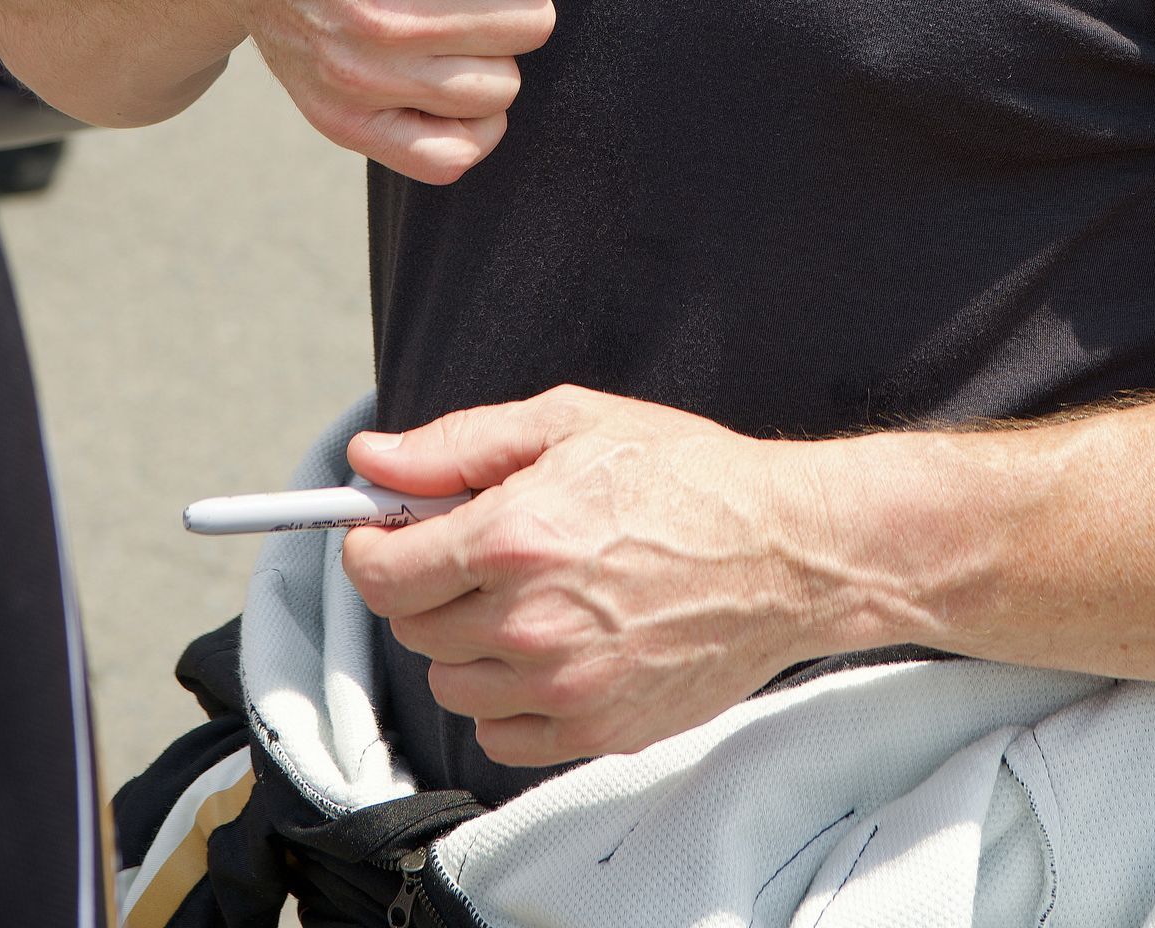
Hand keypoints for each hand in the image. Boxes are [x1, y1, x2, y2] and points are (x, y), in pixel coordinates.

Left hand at [344, 388, 838, 763]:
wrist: (784, 552)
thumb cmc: (686, 476)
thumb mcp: (570, 422)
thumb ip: (457, 445)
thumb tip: (369, 458)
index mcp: (514, 538)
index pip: (381, 573)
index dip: (370, 545)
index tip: (386, 531)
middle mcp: (528, 622)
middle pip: (413, 627)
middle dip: (429, 583)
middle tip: (483, 547)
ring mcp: (562, 687)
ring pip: (451, 685)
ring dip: (466, 641)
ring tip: (528, 593)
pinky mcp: (595, 732)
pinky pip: (499, 732)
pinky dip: (507, 696)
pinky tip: (552, 644)